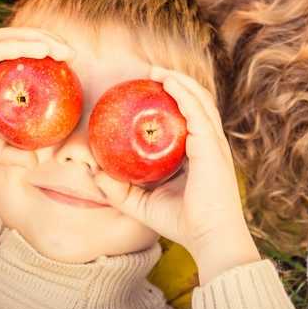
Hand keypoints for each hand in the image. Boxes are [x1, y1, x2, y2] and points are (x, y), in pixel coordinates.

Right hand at [0, 28, 72, 165]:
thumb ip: (7, 149)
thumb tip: (37, 162)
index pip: (27, 58)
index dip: (49, 57)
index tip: (72, 67)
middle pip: (26, 43)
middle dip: (52, 44)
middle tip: (74, 56)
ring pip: (16, 38)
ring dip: (42, 40)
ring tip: (63, 49)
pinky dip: (21, 44)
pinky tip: (40, 48)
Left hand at [94, 66, 259, 283]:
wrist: (210, 238)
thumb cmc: (183, 223)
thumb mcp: (143, 205)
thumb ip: (120, 190)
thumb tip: (94, 174)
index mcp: (200, 153)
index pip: (190, 116)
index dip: (175, 98)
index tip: (150, 88)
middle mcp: (209, 143)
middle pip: (197, 101)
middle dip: (176, 81)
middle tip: (150, 72)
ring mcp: (213, 142)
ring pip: (200, 99)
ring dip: (179, 80)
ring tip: (157, 70)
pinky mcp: (211, 146)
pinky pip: (197, 111)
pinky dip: (184, 93)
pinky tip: (168, 82)